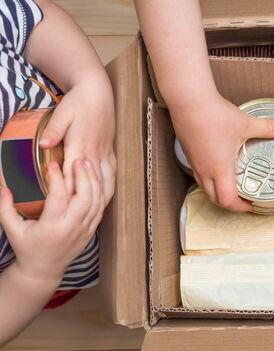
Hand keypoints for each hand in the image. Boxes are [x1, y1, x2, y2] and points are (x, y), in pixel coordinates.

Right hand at [0, 159, 103, 283]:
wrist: (44, 270)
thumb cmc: (27, 248)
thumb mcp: (12, 229)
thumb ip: (5, 208)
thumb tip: (3, 186)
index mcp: (52, 226)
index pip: (58, 197)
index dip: (57, 178)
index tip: (52, 164)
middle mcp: (72, 227)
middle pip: (85, 197)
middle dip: (84, 176)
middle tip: (78, 159)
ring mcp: (84, 229)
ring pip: (96, 201)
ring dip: (94, 181)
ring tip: (88, 165)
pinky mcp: (91, 230)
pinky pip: (100, 208)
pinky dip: (100, 192)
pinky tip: (96, 179)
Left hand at [39, 75, 115, 205]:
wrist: (98, 92)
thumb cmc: (78, 102)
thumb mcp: (62, 113)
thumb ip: (53, 130)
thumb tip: (42, 144)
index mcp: (81, 145)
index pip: (74, 174)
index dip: (70, 191)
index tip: (64, 207)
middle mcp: (95, 153)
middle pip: (92, 182)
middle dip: (87, 201)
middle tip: (80, 218)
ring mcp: (105, 152)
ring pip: (107, 180)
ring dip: (102, 197)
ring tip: (95, 213)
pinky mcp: (110, 150)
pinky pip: (113, 173)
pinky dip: (110, 186)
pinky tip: (107, 195)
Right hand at [171, 93, 273, 211]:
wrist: (188, 101)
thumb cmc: (215, 115)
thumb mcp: (246, 123)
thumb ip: (269, 127)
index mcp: (220, 169)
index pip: (228, 200)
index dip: (240, 207)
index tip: (251, 204)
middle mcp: (205, 170)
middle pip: (214, 199)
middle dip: (229, 204)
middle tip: (243, 199)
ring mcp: (195, 163)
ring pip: (204, 188)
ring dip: (217, 192)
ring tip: (232, 185)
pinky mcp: (189, 154)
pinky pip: (198, 175)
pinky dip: (209, 178)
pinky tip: (218, 166)